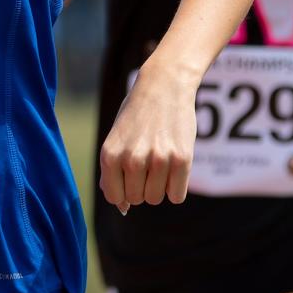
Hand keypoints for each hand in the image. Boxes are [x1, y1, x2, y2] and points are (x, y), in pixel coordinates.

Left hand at [98, 61, 195, 214]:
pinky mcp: (182, 159)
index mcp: (110, 155)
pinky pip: (177, 196)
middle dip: (142, 185)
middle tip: (148, 159)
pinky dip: (177, 186)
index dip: (124, 190)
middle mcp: (131, 159)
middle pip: (138, 199)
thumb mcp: (116, 138)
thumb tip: (122, 208)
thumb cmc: (137, 115)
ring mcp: (157, 160)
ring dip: (160, 185)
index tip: (130, 174)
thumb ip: (112, 172)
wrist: (164, 85)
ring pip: (156, 198)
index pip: (115, 197)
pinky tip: (174, 163)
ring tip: (160, 158)